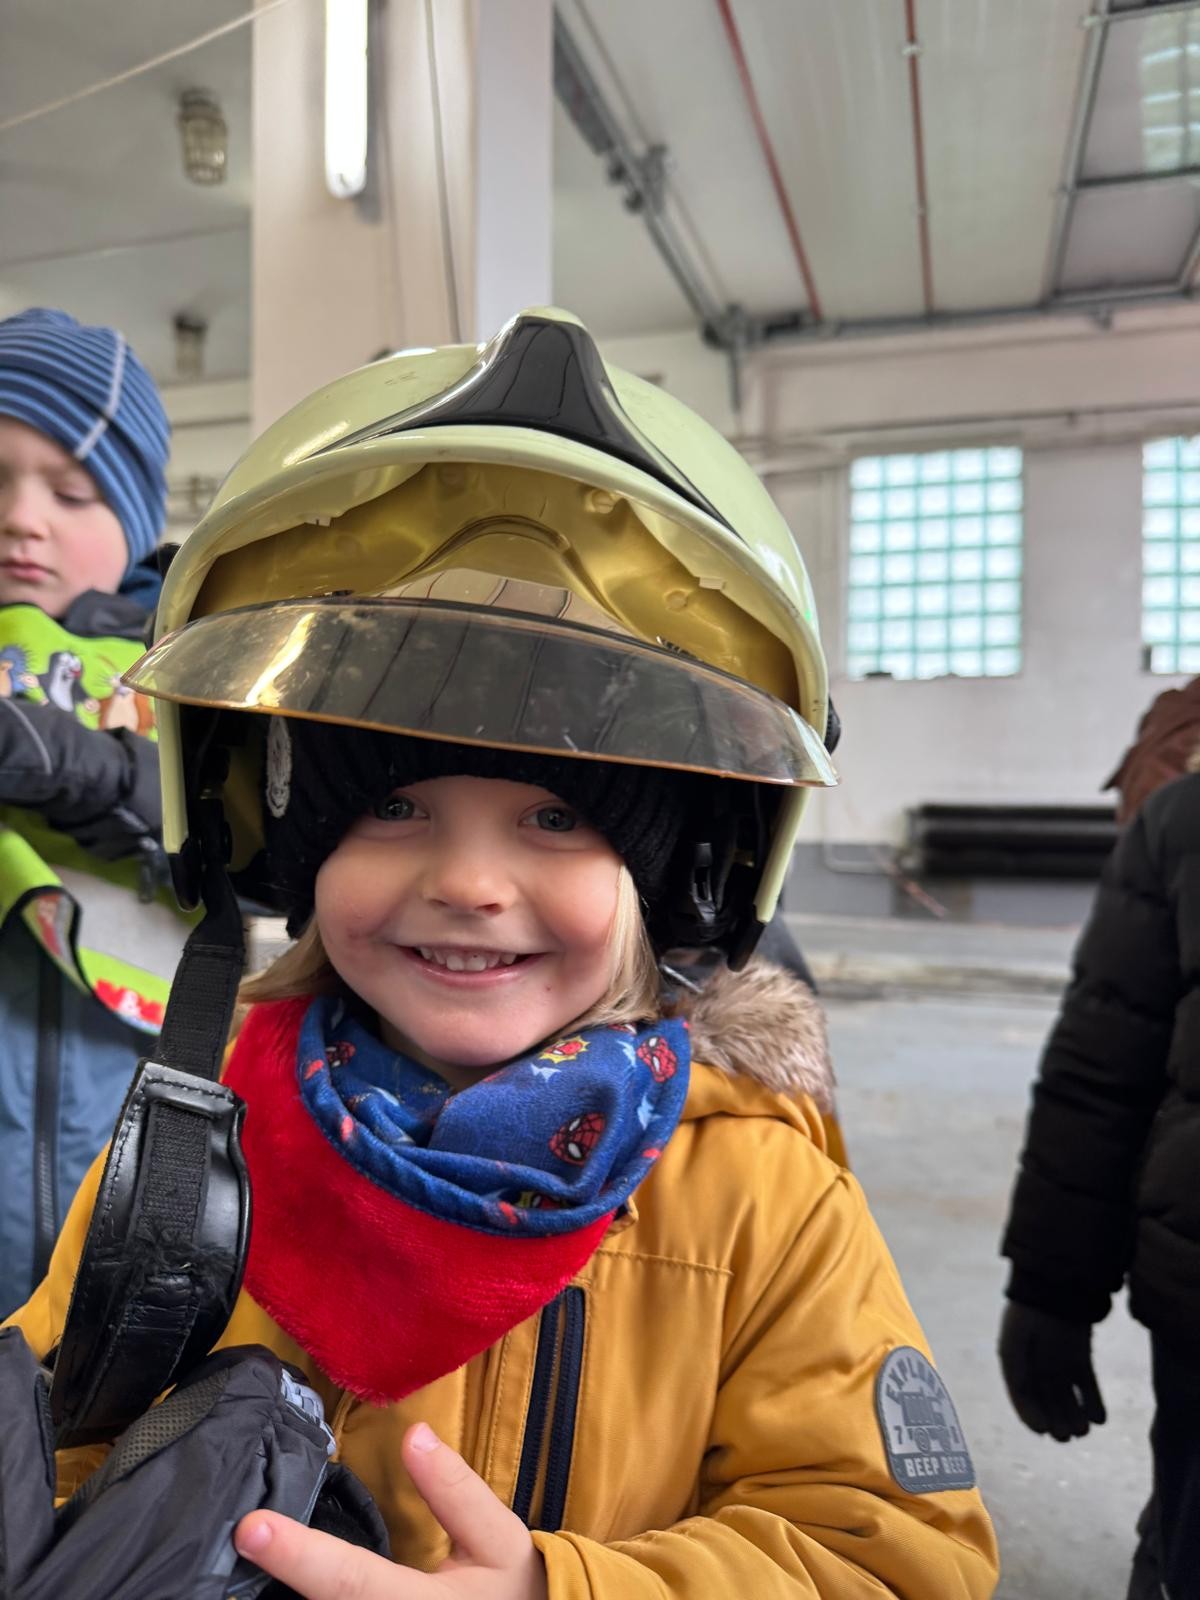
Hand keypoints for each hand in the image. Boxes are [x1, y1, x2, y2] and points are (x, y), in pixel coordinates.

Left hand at [234, 1423, 548, 1599]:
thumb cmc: (511, 1590)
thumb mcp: (498, 1540)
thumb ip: (457, 1493)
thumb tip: (414, 1434)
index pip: (350, 1579)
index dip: (298, 1555)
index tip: (251, 1528)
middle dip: (279, 1572)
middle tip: (240, 1533)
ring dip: (284, 1593)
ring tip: (262, 1544)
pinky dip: (306, 1597)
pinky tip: (288, 1573)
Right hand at [999, 1302, 1105, 1441]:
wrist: (1054, 1287)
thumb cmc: (1028, 1317)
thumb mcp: (1013, 1349)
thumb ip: (1017, 1381)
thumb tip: (1035, 1420)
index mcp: (1016, 1363)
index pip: (1024, 1397)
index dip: (1032, 1416)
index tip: (1044, 1430)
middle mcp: (1037, 1365)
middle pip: (1047, 1401)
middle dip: (1057, 1421)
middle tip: (1066, 1435)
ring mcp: (1060, 1361)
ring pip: (1067, 1397)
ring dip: (1075, 1416)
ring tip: (1083, 1429)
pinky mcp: (1080, 1357)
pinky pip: (1086, 1385)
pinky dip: (1093, 1403)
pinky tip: (1098, 1418)